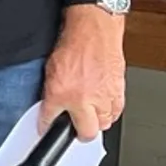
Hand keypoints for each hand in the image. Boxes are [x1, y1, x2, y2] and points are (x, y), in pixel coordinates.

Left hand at [42, 10, 125, 141]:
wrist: (93, 32)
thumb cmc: (72, 47)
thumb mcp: (50, 72)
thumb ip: (50, 93)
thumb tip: (50, 107)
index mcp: (61, 94)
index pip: (49, 120)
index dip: (47, 127)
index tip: (47, 129)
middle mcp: (83, 98)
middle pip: (87, 132)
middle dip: (81, 134)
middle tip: (76, 128)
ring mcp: (103, 96)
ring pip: (104, 124)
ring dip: (97, 123)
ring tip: (91, 117)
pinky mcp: (118, 90)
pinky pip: (117, 111)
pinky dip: (111, 112)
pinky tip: (104, 108)